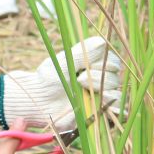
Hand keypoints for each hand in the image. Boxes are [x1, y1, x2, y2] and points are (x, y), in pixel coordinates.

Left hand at [1, 36, 121, 131]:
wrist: (39, 100)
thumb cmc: (49, 78)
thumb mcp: (64, 63)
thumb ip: (82, 53)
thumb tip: (103, 42)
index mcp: (93, 63)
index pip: (111, 59)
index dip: (103, 62)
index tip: (86, 66)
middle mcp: (99, 78)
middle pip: (114, 75)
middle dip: (99, 76)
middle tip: (80, 79)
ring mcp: (99, 95)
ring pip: (115, 91)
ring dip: (104, 90)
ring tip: (85, 90)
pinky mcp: (98, 111)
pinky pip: (114, 109)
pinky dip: (112, 105)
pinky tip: (102, 102)